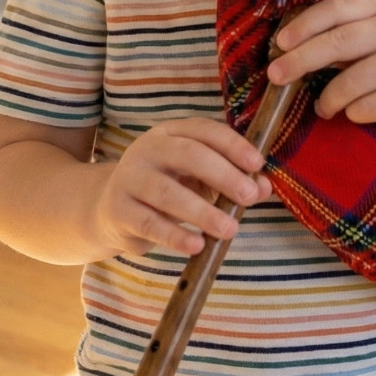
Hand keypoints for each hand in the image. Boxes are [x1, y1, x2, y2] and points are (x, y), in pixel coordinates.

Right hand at [92, 117, 272, 256]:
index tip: (258, 164)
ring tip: (230, 229)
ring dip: (202, 212)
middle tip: (248, 196)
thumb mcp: (198, 179)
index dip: (232, 145)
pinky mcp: (119, 210)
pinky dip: (175, 235)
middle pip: (187, 155)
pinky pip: (150, 223)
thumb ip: (232, 180)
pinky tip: (197, 245)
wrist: (111, 210)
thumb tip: (264, 187)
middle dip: (223, 175)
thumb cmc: (167, 188)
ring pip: (168, 192)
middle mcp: (148, 149)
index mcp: (171, 133)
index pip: (204, 130)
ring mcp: (130, 178)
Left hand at [266, 0, 375, 131]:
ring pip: (347, 84)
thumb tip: (293, 47)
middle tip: (275, 76)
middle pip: (336, 43)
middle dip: (299, 61)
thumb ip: (352, 32)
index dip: (305, 24)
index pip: (338, 8)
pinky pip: (364, 108)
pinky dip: (354, 114)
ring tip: (324, 107)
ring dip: (327, 100)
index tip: (280, 42)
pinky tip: (359, 112)